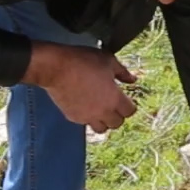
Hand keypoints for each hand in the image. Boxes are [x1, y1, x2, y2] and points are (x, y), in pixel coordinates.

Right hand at [23, 43, 137, 131]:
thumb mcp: (108, 61)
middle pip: (117, 123)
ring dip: (103, 121)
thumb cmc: (83, 61)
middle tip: (113, 104)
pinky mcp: (73, 117)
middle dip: (118, 115)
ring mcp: (87, 117)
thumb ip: (123, 72)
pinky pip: (85, 123)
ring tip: (100, 109)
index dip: (129, 106)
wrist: (56, 67)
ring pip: (101, 129)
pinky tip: (85, 105)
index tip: (125, 99)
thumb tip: (133, 79)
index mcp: (114, 99)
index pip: (130, 112)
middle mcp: (103, 112)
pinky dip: (88, 118)